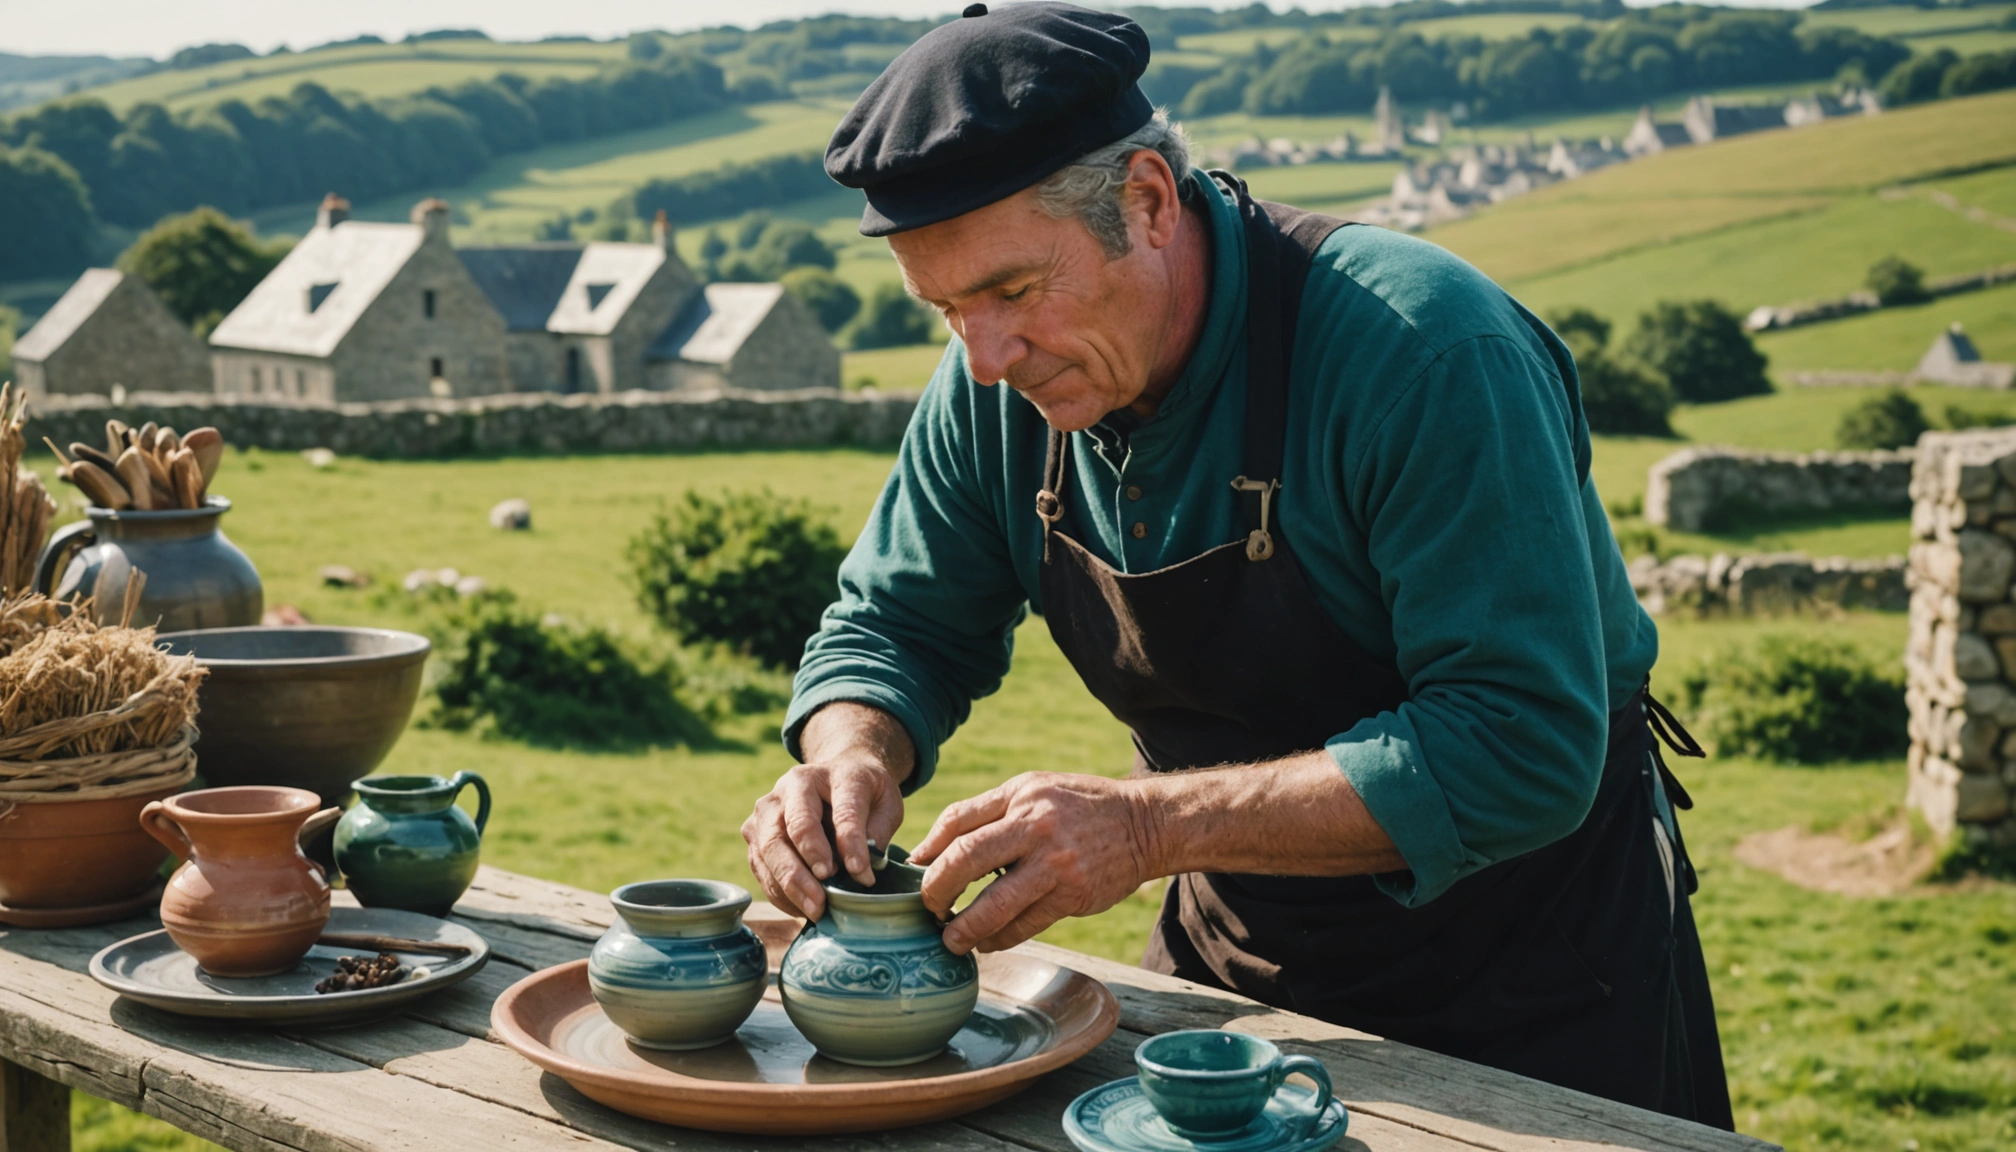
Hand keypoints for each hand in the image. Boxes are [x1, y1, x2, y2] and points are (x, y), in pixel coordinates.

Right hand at [742, 760, 903, 920]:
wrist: (834, 776)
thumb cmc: (862, 794)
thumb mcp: (885, 803)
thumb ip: (878, 830)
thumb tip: (861, 868)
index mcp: (832, 773)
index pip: (842, 811)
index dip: (851, 844)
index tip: (862, 875)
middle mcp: (792, 785)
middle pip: (791, 829)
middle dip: (804, 870)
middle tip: (822, 901)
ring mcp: (768, 808)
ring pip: (768, 850)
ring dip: (789, 886)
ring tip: (814, 910)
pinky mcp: (755, 831)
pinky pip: (760, 865)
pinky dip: (779, 891)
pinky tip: (800, 907)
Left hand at [908, 772, 1159, 954]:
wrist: (1145, 824)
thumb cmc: (1080, 806)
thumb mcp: (1036, 791)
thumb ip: (989, 813)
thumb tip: (933, 850)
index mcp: (1020, 795)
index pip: (957, 820)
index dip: (928, 849)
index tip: (916, 871)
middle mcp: (1034, 825)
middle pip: (964, 859)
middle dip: (936, 889)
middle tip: (928, 907)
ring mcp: (1054, 863)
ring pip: (993, 904)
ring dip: (964, 928)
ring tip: (951, 940)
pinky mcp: (1072, 895)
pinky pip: (1024, 925)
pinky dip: (998, 938)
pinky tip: (986, 943)